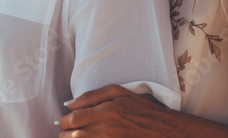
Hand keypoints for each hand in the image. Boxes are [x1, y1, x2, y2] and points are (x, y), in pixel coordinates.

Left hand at [57, 84, 182, 137]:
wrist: (164, 129)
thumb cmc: (141, 108)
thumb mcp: (119, 92)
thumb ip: (91, 96)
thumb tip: (69, 104)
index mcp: (106, 111)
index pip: (73, 119)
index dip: (63, 121)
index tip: (63, 121)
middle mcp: (106, 129)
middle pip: (72, 135)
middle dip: (65, 133)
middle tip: (67, 131)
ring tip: (76, 136)